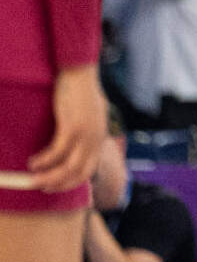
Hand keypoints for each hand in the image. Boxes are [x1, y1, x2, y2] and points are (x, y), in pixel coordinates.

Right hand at [29, 67, 106, 193]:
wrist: (80, 73)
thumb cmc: (80, 91)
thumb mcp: (88, 114)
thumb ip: (84, 128)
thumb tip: (72, 138)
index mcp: (99, 138)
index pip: (89, 169)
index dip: (72, 181)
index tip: (55, 186)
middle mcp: (96, 140)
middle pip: (79, 173)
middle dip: (60, 184)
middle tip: (42, 188)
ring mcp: (86, 135)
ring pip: (68, 167)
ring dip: (49, 177)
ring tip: (32, 179)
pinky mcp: (73, 127)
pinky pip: (57, 151)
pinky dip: (45, 161)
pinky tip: (33, 163)